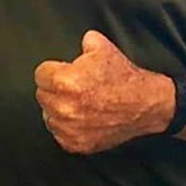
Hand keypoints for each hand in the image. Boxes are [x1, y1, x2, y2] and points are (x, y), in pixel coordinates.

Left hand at [35, 31, 172, 154]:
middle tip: (73, 87)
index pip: (40, 75)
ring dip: (58, 109)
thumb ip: (83, 41)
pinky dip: (67, 127)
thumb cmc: (124, 78)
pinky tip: (81, 117)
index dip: (53, 70)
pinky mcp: (77, 144)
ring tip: (78, 102)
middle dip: (54, 89)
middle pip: (42, 95)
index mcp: (65, 81)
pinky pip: (59, 134)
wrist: (145, 105)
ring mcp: (70, 128)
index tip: (62, 72)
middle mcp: (64, 107)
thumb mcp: (102, 47)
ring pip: (48, 115)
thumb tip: (80, 41)